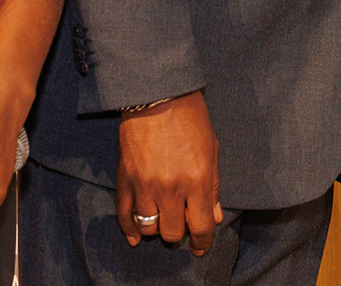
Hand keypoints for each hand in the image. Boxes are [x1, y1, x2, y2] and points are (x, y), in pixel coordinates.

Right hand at [116, 92, 222, 254]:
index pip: (201, 226)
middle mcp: (171, 188)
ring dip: (158, 227)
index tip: (201, 246)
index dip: (202, 242)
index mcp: (198, 179)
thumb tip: (215, 216)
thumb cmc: (191, 117)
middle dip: (180, 231)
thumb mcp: (212, 149)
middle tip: (183, 221)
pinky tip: (136, 236)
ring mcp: (145, 186)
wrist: (158, 93)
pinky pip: (125, 216)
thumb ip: (213, 186)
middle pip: (173, 232)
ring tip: (163, 217)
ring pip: (149, 229)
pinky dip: (130, 229)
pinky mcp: (125, 180)